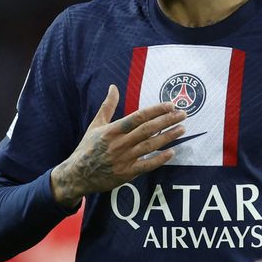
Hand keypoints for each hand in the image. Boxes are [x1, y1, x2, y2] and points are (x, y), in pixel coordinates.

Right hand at [50, 84, 186, 207]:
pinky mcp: (127, 173)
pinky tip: (172, 152)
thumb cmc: (88, 147)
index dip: (155, 110)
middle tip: (183, 114)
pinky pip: (147, 165)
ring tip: (182, 129)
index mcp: (112, 130)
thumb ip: (108, 106)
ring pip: (150, 146)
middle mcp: (119, 143)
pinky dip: (159, 159)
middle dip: (167, 121)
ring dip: (168, 137)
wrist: (78, 174)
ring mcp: (124, 159)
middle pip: (147, 130)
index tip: (170, 105)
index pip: (138, 117)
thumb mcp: (95, 124)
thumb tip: (113, 87)